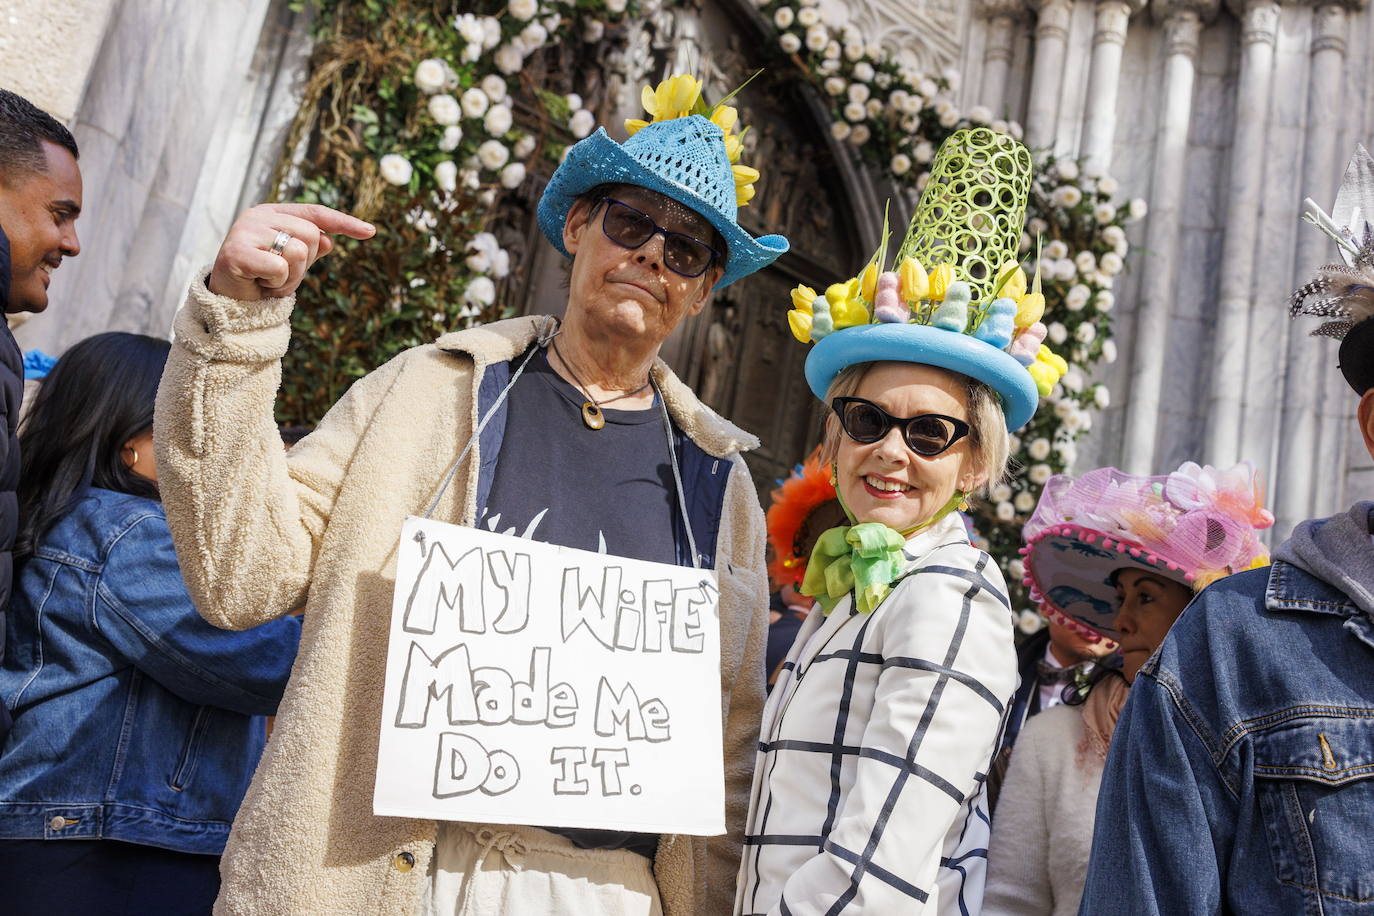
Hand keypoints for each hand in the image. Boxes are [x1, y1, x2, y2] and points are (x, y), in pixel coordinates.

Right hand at [208, 203, 375, 300]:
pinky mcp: (235, 252)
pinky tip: (259, 283)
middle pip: (311, 235)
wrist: (229, 303)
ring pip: (298, 251)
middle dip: (304, 264)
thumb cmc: (262, 280)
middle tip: (281, 276)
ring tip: (269, 280)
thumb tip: (330, 240)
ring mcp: (245, 231)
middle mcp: (257, 216)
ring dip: (290, 276)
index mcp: (273, 213)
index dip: (344, 222)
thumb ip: (311, 249)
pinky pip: (279, 267)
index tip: (371, 232)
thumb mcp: (293, 264)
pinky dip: (276, 283)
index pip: (315, 213)